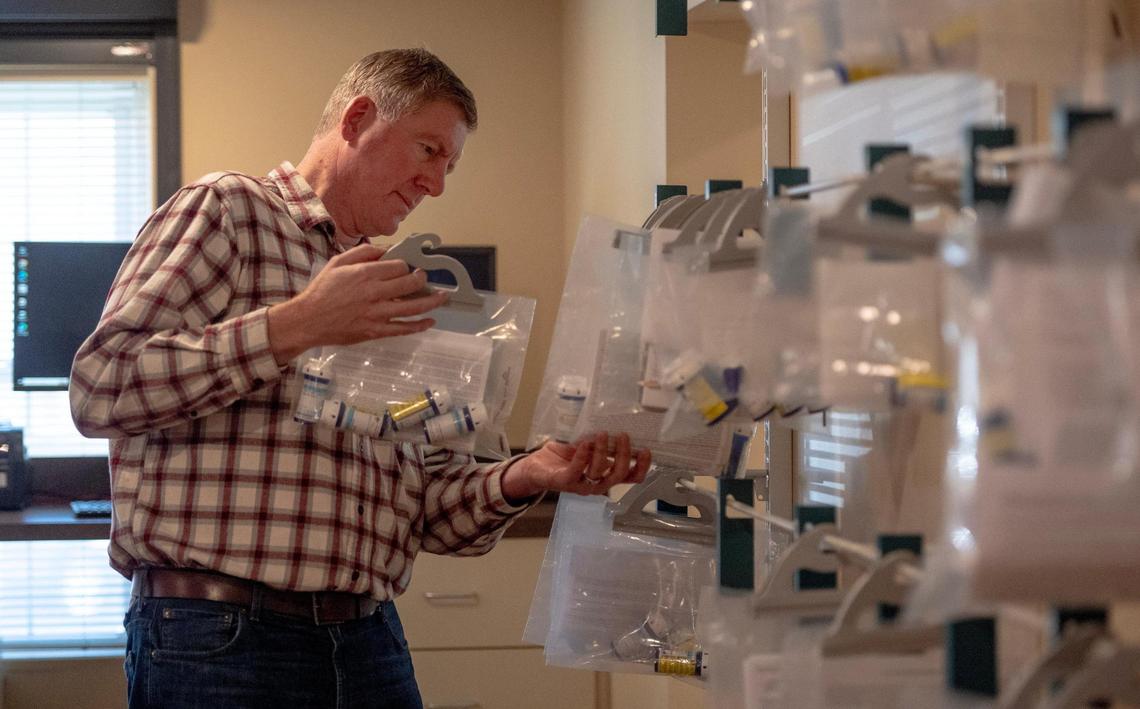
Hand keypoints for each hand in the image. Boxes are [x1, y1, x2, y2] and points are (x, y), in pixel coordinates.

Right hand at [267, 244, 448, 363]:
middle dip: (423, 279)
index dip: (407, 265)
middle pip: (410, 284)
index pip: (398, 266)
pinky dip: (419, 325)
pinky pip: (403, 329)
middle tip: (426, 278)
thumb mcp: (338, 262)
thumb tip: (385, 249)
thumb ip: (363, 253)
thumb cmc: (322, 291)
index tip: (410, 266)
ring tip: (443, 297)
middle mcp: (374, 293)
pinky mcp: (375, 331)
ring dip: (432, 302)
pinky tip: (430, 321)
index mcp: (365, 274)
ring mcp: (376, 314)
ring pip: (412, 307)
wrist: (308, 320)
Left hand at [501, 432, 651, 500]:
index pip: (630, 477)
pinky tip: (584, 443)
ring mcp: (581, 485)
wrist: (536, 467)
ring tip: (601, 434)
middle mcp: (597, 484)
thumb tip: (617, 423)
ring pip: (599, 473)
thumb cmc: (564, 457)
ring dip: (602, 452)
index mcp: (606, 476)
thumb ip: (602, 442)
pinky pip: (577, 471)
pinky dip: (582, 456)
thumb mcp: (588, 447)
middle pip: (618, 475)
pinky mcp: (564, 482)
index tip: (646, 450)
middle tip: (622, 435)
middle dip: (623, 455)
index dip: (641, 467)